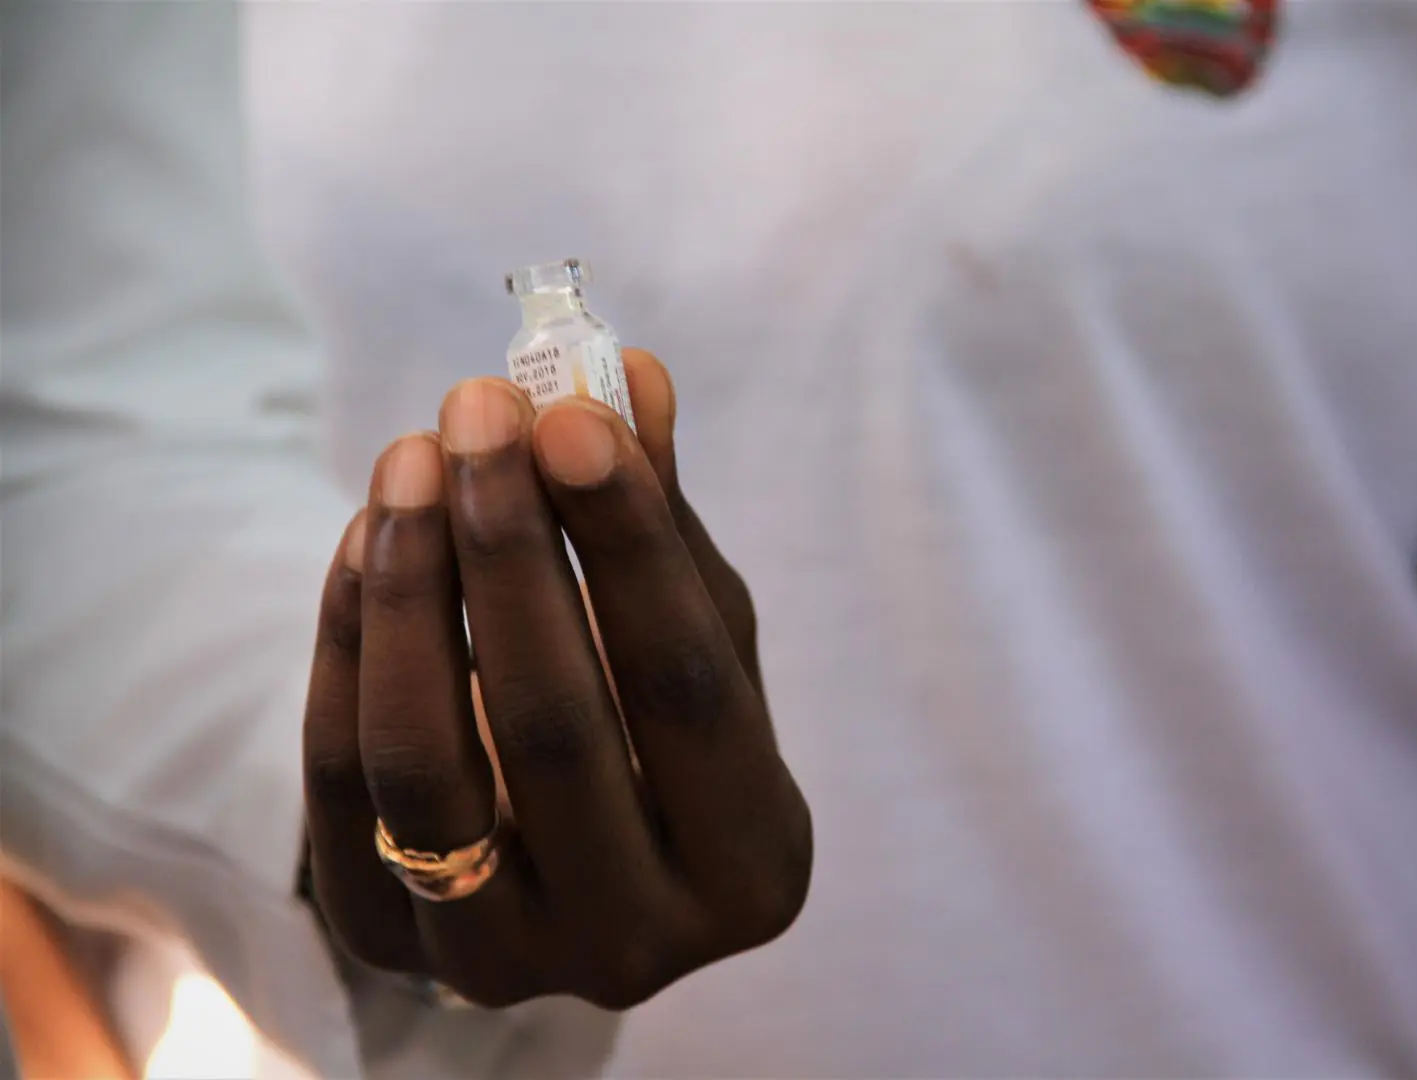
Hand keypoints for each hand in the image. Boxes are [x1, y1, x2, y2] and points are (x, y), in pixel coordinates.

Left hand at [301, 350, 811, 1008]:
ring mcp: (501, 962)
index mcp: (749, 866)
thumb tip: (632, 376)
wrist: (574, 867)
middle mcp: (633, 942)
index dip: (631, 547)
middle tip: (478, 408)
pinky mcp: (386, 946)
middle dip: (507, 545)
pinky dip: (348, 643)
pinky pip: (341, 780)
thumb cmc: (661, 738)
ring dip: (410, 586)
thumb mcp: (696, 638)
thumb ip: (664, 524)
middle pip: (553, 727)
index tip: (575, 416)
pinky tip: (368, 536)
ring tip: (412, 454)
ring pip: (426, 762)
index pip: (686, 692)